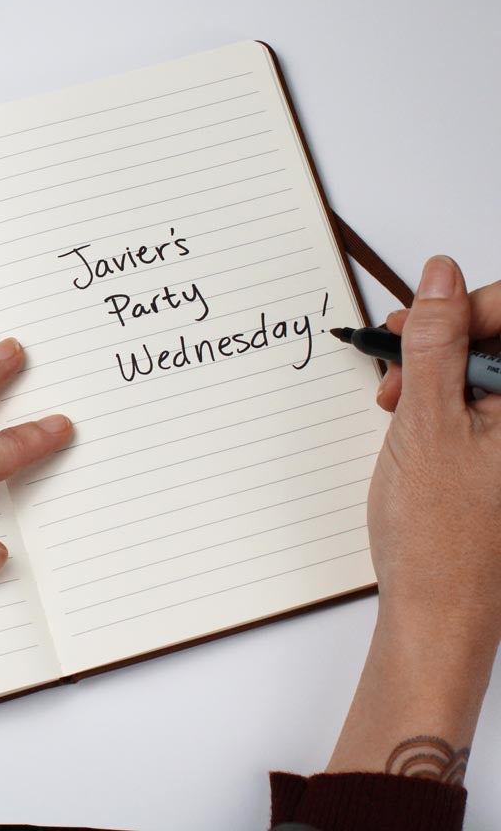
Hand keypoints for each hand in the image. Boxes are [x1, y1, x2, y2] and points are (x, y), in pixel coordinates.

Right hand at [328, 257, 500, 778]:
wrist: (438, 610)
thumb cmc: (438, 534)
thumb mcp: (426, 421)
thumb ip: (434, 341)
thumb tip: (439, 275)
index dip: (467, 305)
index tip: (418, 322)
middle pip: (498, 341)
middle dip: (443, 338)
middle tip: (394, 361)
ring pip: (483, 367)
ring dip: (434, 369)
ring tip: (394, 400)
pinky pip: (478, 398)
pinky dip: (440, 396)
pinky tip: (410, 417)